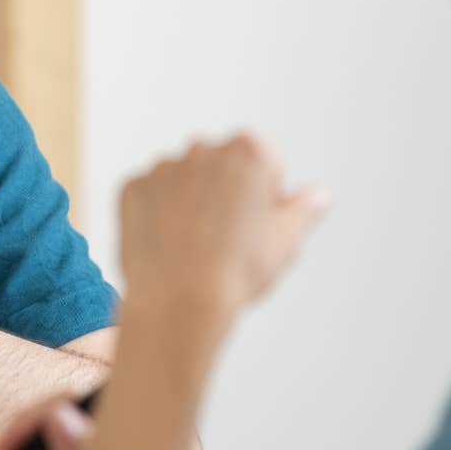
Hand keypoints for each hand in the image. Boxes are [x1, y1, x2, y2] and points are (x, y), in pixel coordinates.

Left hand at [118, 133, 328, 314]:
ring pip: (184, 180)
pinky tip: (168, 246)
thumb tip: (318, 195)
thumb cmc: (238, 271)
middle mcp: (202, 148)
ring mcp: (163, 167)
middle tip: (228, 239)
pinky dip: (157, 215)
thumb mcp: (287, 240)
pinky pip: (150, 196)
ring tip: (196, 247)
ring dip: (190, 202)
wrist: (178, 301)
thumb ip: (304, 209)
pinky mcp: (132, 188)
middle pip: (223, 167)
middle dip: (227, 193)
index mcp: (248, 150)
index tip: (258, 227)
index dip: (268, 197)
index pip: (267, 162)